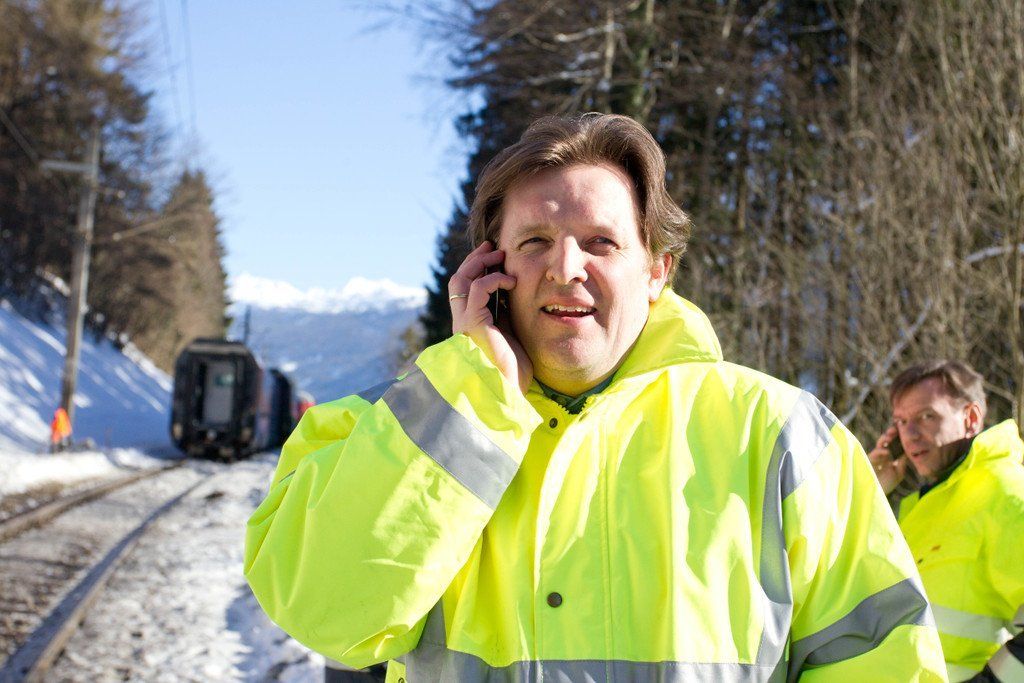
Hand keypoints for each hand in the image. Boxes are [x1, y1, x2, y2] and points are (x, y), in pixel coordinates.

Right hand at [449, 242, 532, 393]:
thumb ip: (505, 315)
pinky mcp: (474, 324)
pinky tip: (511, 280)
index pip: (464, 289)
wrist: (508, 392)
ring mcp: (464, 323)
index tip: (494, 257)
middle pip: (458, 280)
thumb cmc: (512, 371)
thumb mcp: (510, 335)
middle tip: (493, 248)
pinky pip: (479, 289)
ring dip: (480, 263)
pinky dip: (494, 278)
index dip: (476, 270)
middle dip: (475, 260)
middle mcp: (462, 322)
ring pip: (462, 280)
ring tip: (500, 256)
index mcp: (470, 325)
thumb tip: (511, 295)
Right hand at [867, 426, 907, 494]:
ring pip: (880, 444)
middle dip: (891, 433)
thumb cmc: (887, 483)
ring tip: (891, 434)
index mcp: (890, 455)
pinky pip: (874, 454)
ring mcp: (875, 456)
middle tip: (897, 427)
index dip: (898, 435)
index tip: (904, 429)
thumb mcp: (899, 472)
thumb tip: (909, 451)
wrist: (876, 493)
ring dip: (885, 438)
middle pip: (887, 440)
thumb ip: (902, 462)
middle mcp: (882, 454)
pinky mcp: (869, 461)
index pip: (894, 442)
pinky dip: (880, 451)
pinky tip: (886, 451)